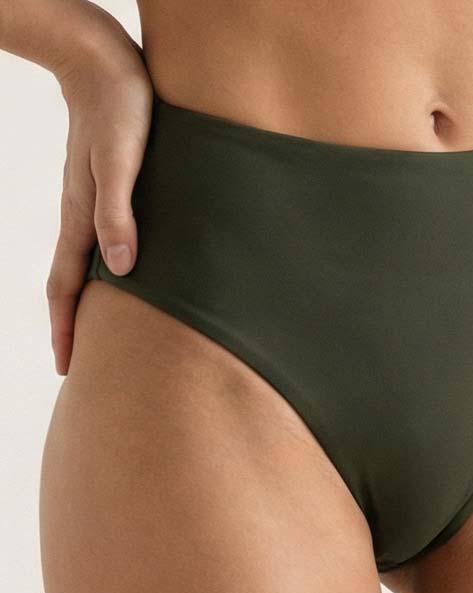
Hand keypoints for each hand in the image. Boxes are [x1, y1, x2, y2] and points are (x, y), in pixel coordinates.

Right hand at [47, 15, 152, 374]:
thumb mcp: (122, 162)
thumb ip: (119, 213)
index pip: (68, 287)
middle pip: (72, 283)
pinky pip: (102, 243)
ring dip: (88, 302)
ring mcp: (94, 205)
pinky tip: (121, 276)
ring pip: (87, 266)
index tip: (67, 366)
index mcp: (82, 219)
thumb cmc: (120, 109)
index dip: (68, 328)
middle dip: (73, 326)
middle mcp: (84, 218)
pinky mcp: (110, 192)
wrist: (104, 63)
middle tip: (77, 364)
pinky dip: (106, 271)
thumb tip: (121, 269)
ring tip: (98, 331)